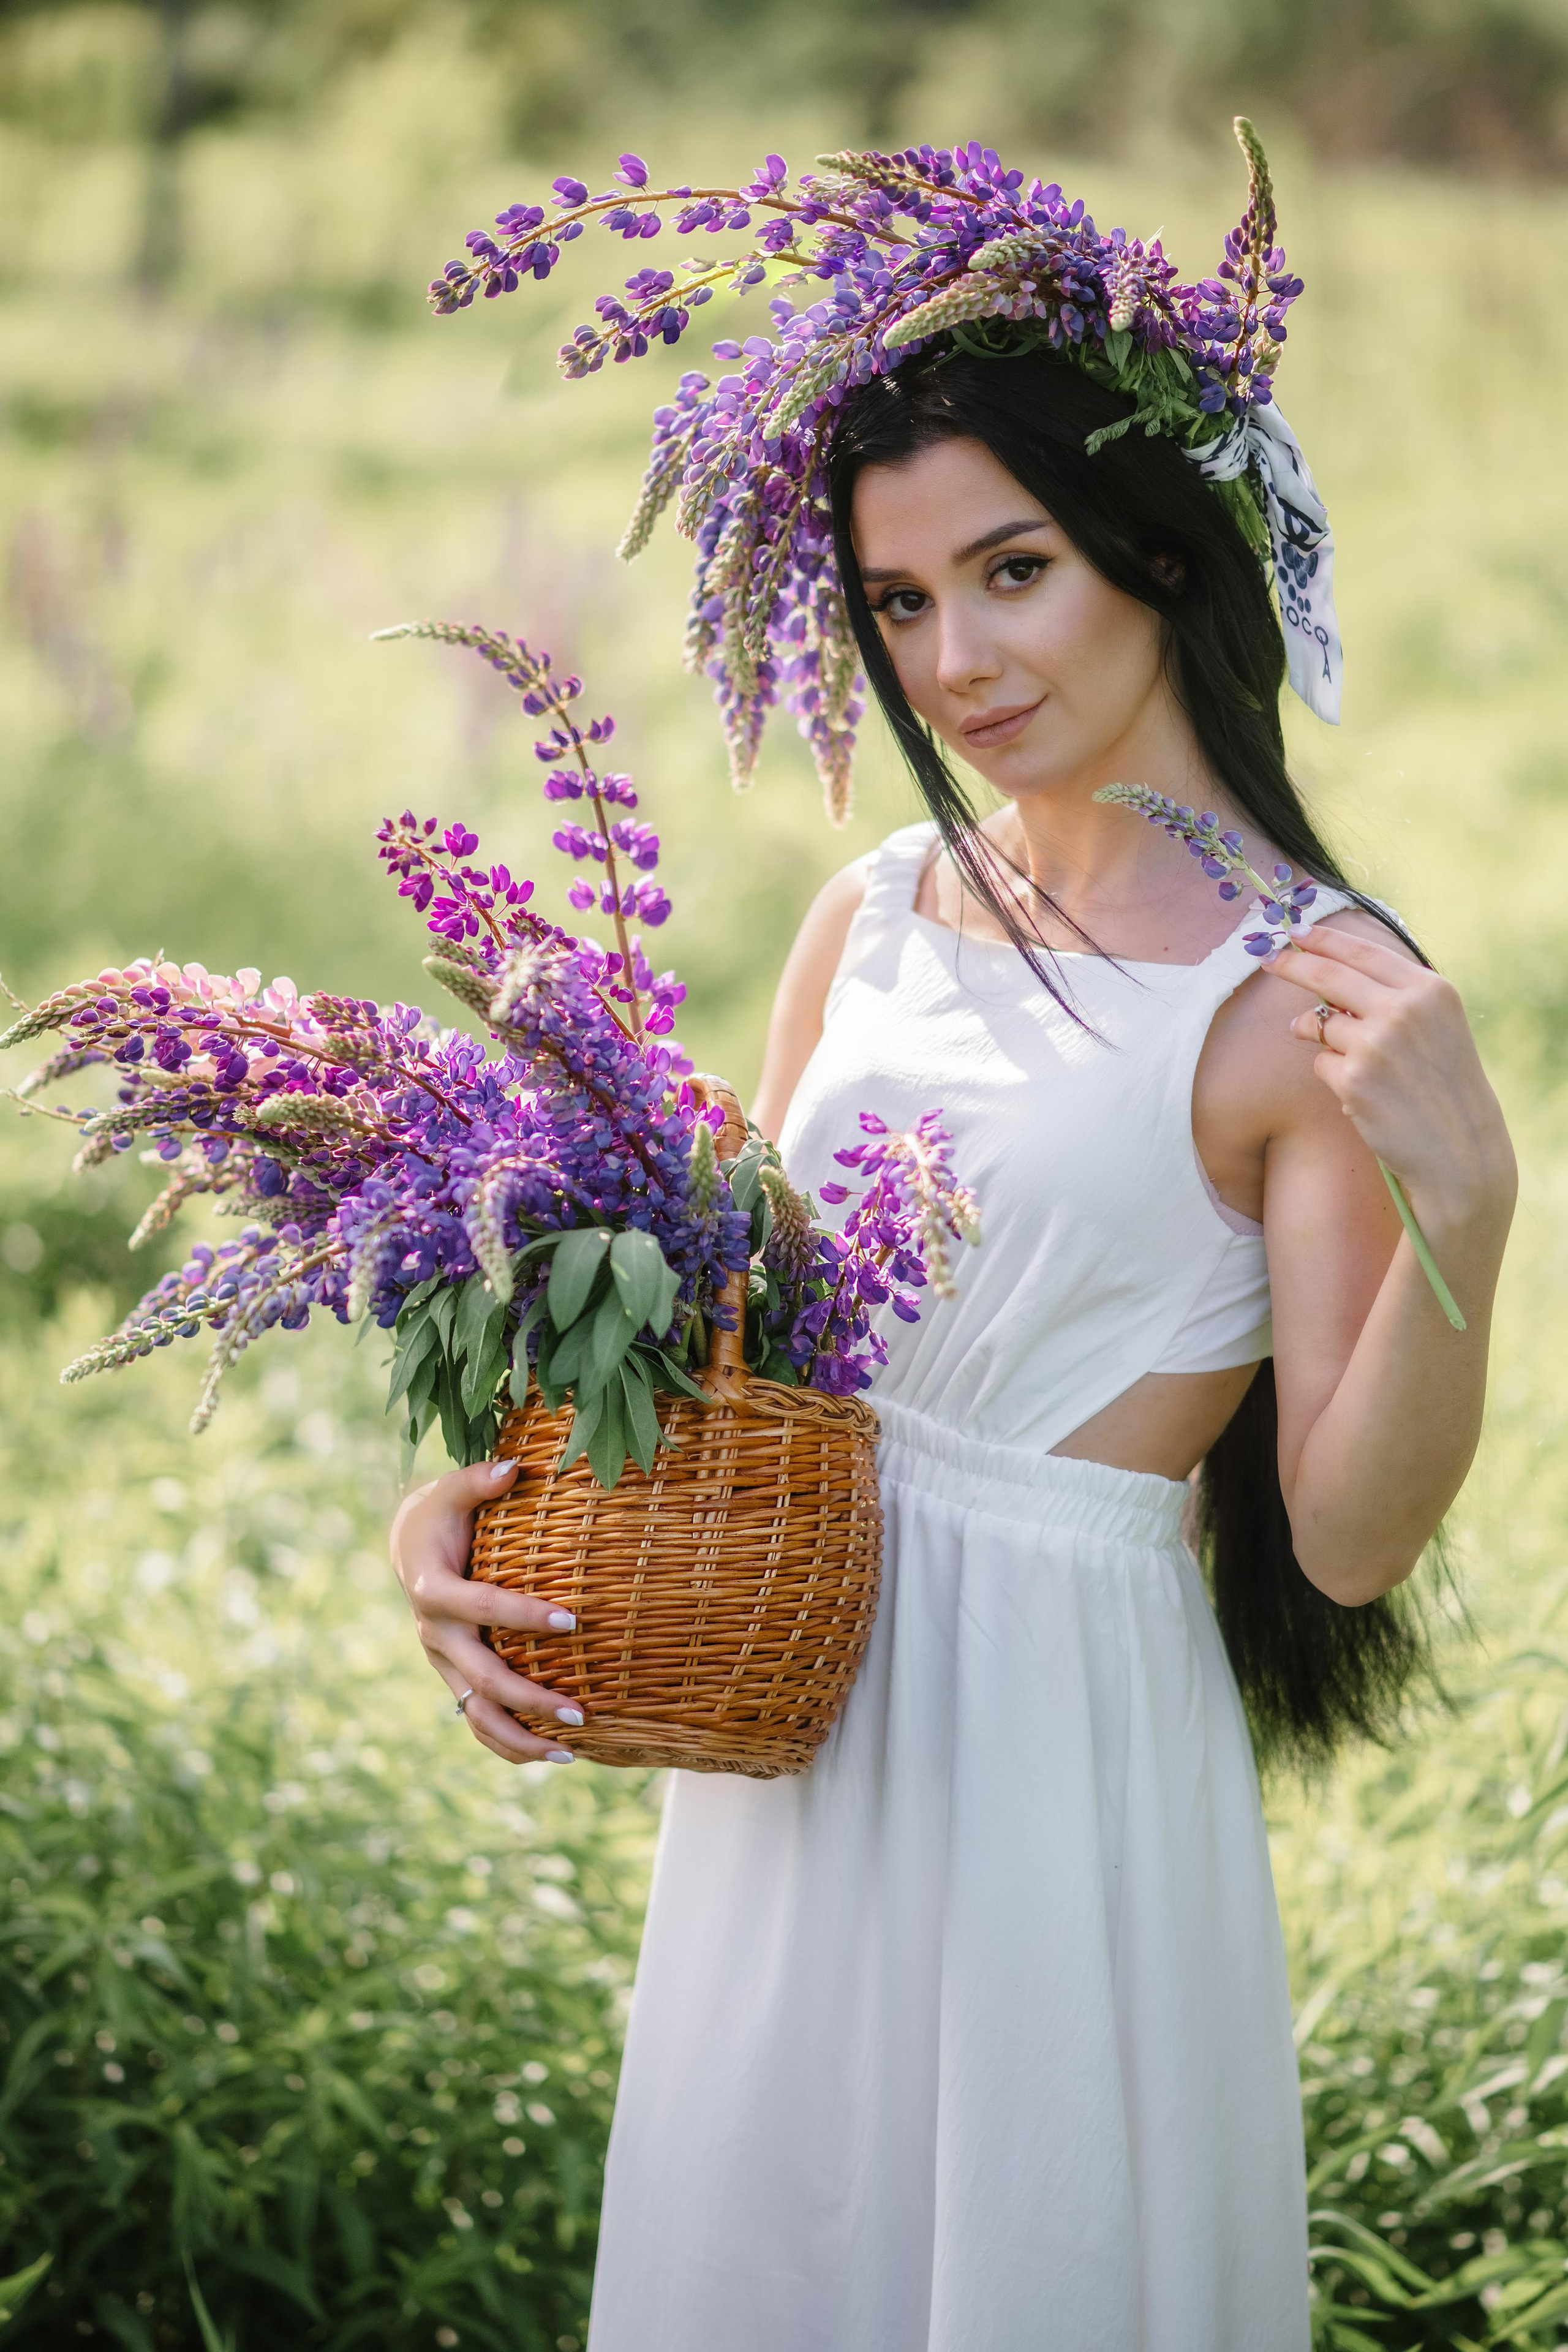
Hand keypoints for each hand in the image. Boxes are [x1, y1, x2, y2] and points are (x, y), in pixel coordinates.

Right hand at [389, 1459, 583, 1765]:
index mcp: (434, 1589)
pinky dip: (506, 1743)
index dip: (525, 1616)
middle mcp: (435, 1634)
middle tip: (582, 1713)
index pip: (483, 1608)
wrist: (406, 1547)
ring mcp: (442, 1662)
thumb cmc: (439, 1514)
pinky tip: (547, 1754)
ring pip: (476, 1714)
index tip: (573, 1621)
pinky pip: (475, 1719)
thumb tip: (515, 1467)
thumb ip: (479, 1479)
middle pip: (483, 1678)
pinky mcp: (451, 1675)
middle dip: (531, 1698)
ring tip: (570, 1753)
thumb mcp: (450, 1489)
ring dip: (520, 1738)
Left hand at [1267, 924, 1515, 1228]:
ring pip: (1320, 1025)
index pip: (1363, 952)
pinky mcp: (1354, 1079)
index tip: (1295, 931)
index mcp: (1429, 989)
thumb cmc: (1443, 1084)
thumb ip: (1389, 996)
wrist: (1458, 1148)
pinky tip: (1364, 1095)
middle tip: (1268, 959)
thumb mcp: (1435, 1025)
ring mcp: (1377, 1043)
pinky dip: (1333, 1075)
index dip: (1323, 940)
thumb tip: (1321, 982)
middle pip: (1328, 975)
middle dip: (1292, 964)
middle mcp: (1404, 1010)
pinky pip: (1320, 1063)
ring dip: (1318, 1038)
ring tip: (1351, 1061)